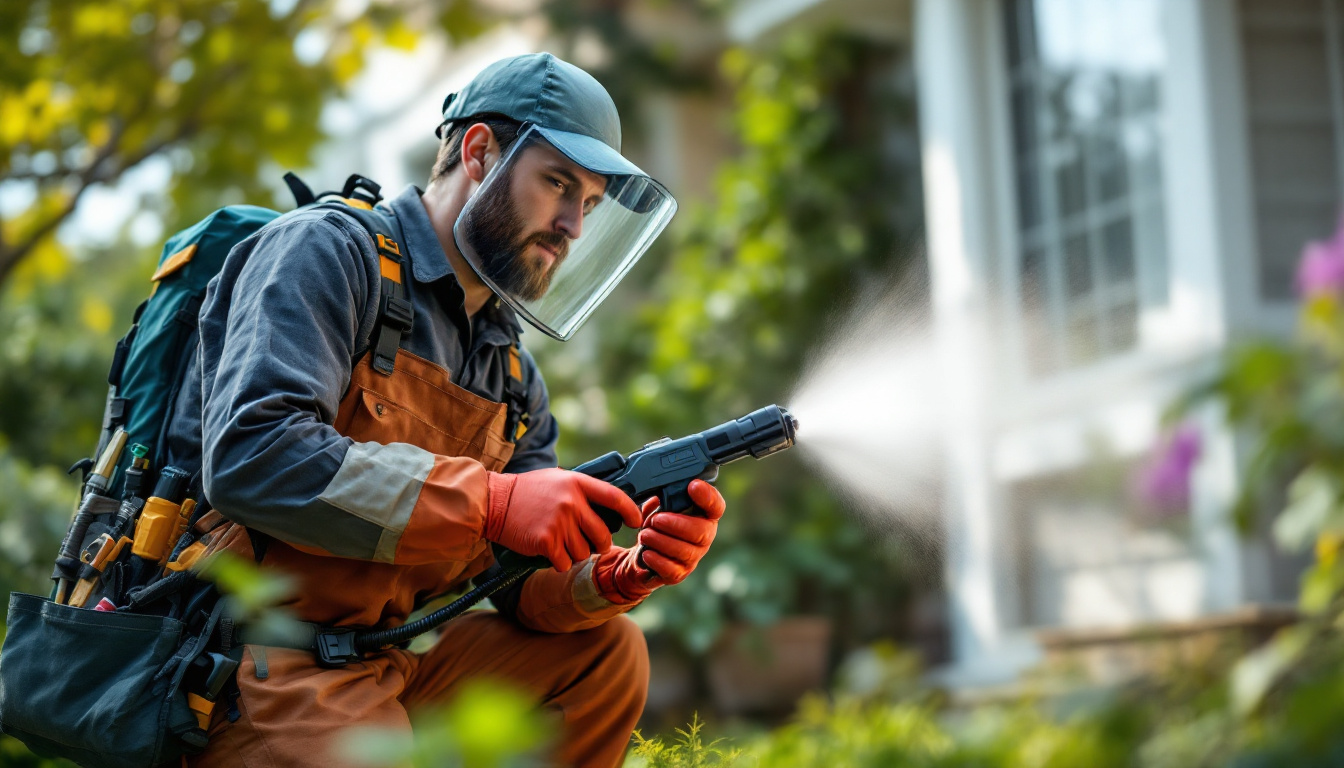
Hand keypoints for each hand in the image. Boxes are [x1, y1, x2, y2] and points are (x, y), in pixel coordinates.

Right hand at [486, 468, 642, 570]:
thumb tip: (609, 505)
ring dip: (575, 554)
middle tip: (591, 544)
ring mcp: (560, 522)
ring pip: (584, 553)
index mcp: (577, 483)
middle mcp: (572, 502)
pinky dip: (559, 562)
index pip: (615, 497)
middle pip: (603, 535)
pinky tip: (549, 551)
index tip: (636, 521)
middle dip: (600, 545)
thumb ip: (582, 490)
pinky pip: (565, 563)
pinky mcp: (547, 541)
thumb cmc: (527, 491)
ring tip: (561, 543)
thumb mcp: (558, 479)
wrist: (494, 501)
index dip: (631, 511)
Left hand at [592, 479, 724, 603]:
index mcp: (703, 515)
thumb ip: (663, 495)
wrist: (642, 553)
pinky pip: (671, 569)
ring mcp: (693, 557)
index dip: (708, 496)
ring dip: (661, 541)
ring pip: (684, 551)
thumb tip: (660, 489)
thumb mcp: (658, 505)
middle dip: (677, 524)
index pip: (716, 506)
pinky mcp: (678, 574)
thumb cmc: (656, 525)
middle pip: (701, 532)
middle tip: (656, 519)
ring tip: (645, 534)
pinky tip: (646, 553)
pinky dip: (657, 560)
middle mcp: (704, 537)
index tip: (693, 486)